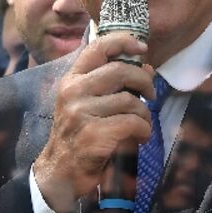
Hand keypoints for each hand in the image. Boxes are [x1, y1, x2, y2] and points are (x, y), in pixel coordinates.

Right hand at [32, 34, 154, 212]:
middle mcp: (73, 92)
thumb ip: (111, 84)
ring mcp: (81, 113)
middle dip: (144, 81)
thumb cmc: (78, 134)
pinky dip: (143, 130)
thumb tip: (146, 68)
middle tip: (151, 94)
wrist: (60, 171)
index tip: (142, 47)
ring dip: (145, 113)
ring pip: (130, 101)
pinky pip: (132, 123)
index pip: (97, 48)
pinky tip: (140, 136)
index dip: (123, 42)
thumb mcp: (86, 103)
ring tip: (142, 123)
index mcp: (71, 80)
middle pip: (121, 71)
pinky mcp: (93, 134)